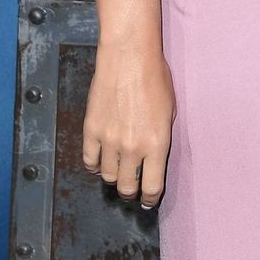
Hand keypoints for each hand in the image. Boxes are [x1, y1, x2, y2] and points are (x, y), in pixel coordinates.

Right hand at [82, 42, 175, 206]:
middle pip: (127, 187)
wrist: (128, 58)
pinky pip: (89, 161)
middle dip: (131, 192)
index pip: (151, 187)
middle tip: (132, 189)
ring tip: (117, 173)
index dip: (150, 199)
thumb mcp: (170, 110)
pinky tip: (100, 162)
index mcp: (157, 143)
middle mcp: (132, 147)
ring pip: (107, 176)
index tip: (148, 201)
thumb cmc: (155, 78)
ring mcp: (109, 141)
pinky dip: (94, 166)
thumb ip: (161, 137)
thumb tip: (154, 156)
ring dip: (113, 178)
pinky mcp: (91, 131)